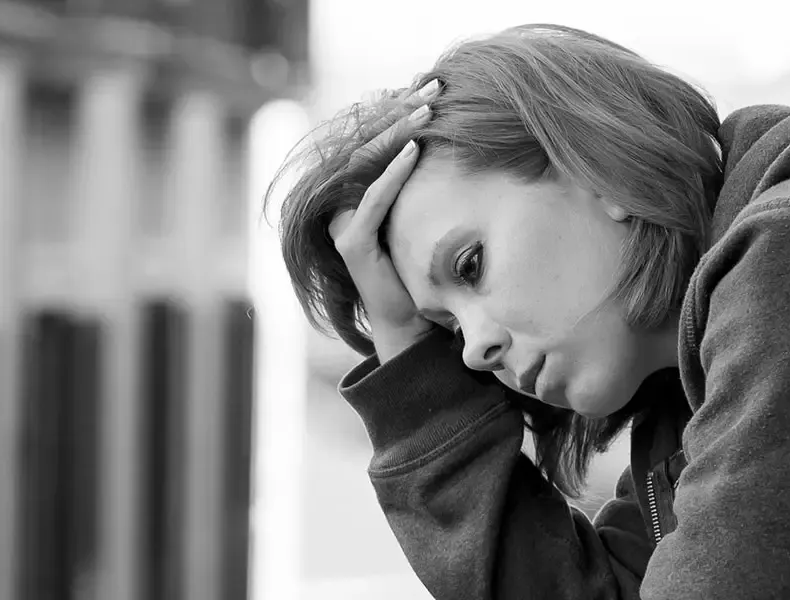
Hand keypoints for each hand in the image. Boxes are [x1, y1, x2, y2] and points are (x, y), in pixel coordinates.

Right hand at [329, 80, 441, 361]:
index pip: (373, 142)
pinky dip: (393, 173)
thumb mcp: (423, 215)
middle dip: (400, 114)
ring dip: (398, 134)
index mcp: (356, 194)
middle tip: (432, 88)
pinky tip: (414, 150)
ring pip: (367, 167)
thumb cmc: (423, 269)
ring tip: (426, 110)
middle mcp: (343, 205)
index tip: (427, 88)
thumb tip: (445, 137)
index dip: (396, 112)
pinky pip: (373, 200)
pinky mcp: (351, 244)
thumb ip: (422, 182)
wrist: (412, 325)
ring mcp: (343, 224)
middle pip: (367, 147)